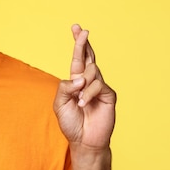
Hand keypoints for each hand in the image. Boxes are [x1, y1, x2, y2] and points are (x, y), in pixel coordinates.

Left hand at [53, 24, 115, 149]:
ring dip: (82, 85)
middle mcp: (89, 81)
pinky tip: (84, 104)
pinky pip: (98, 85)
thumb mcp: (60, 103)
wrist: (84, 141)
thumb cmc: (71, 123)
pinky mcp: (109, 95)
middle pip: (88, 57)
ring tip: (79, 102)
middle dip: (83, 43)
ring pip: (91, 72)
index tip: (76, 28)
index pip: (78, 58)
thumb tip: (79, 77)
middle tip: (82, 30)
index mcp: (76, 81)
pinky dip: (88, 94)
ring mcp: (100, 87)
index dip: (78, 43)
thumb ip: (65, 87)